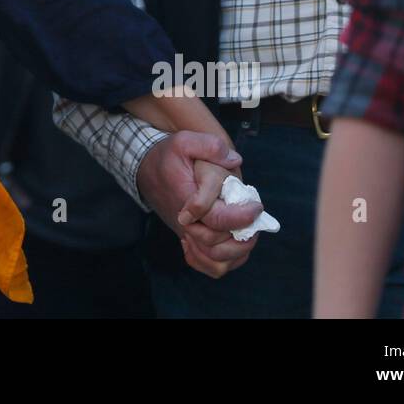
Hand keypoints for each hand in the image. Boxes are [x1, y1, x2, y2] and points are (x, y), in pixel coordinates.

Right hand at [138, 131, 261, 278]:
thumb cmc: (167, 156)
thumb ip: (210, 146)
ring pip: (213, 260)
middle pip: (217, 245)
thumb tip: (234, 160)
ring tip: (249, 234)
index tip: (257, 206)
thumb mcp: (184, 140)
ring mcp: (185, 233)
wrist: (146, 168)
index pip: (216, 219)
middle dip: (244, 236)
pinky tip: (234, 247)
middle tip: (256, 219)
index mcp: (186, 199)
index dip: (242, 216)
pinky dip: (223, 262)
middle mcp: (185, 222)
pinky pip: (205, 263)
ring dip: (236, 252)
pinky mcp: (187, 238)